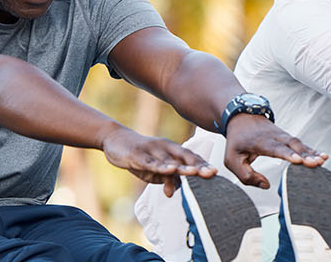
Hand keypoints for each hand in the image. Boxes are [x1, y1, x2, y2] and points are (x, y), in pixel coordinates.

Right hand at [99, 128, 215, 196]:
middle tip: (211, 173)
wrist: (115, 139)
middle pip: (184, 157)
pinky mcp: (137, 155)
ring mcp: (151, 150)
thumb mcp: (153, 170)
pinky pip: (149, 161)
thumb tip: (171, 193)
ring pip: (168, 160)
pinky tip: (168, 170)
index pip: (190, 157)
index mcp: (172, 150)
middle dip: (198, 165)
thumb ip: (164, 179)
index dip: (202, 164)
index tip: (215, 173)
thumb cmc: (140, 155)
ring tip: (194, 173)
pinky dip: (159, 166)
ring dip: (181, 167)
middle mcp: (165, 148)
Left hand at [223, 115, 326, 189]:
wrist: (242, 117)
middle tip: (316, 163)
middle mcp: (274, 137)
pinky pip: (302, 144)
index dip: (287, 154)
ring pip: (299, 143)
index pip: (275, 148)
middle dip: (305, 154)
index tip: (298, 160)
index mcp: (259, 142)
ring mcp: (283, 136)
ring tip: (323, 160)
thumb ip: (246, 176)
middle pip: (292, 145)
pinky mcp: (288, 139)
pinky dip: (313, 150)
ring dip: (312, 152)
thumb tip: (265, 185)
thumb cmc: (237, 140)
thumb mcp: (231, 159)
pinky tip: (323, 157)